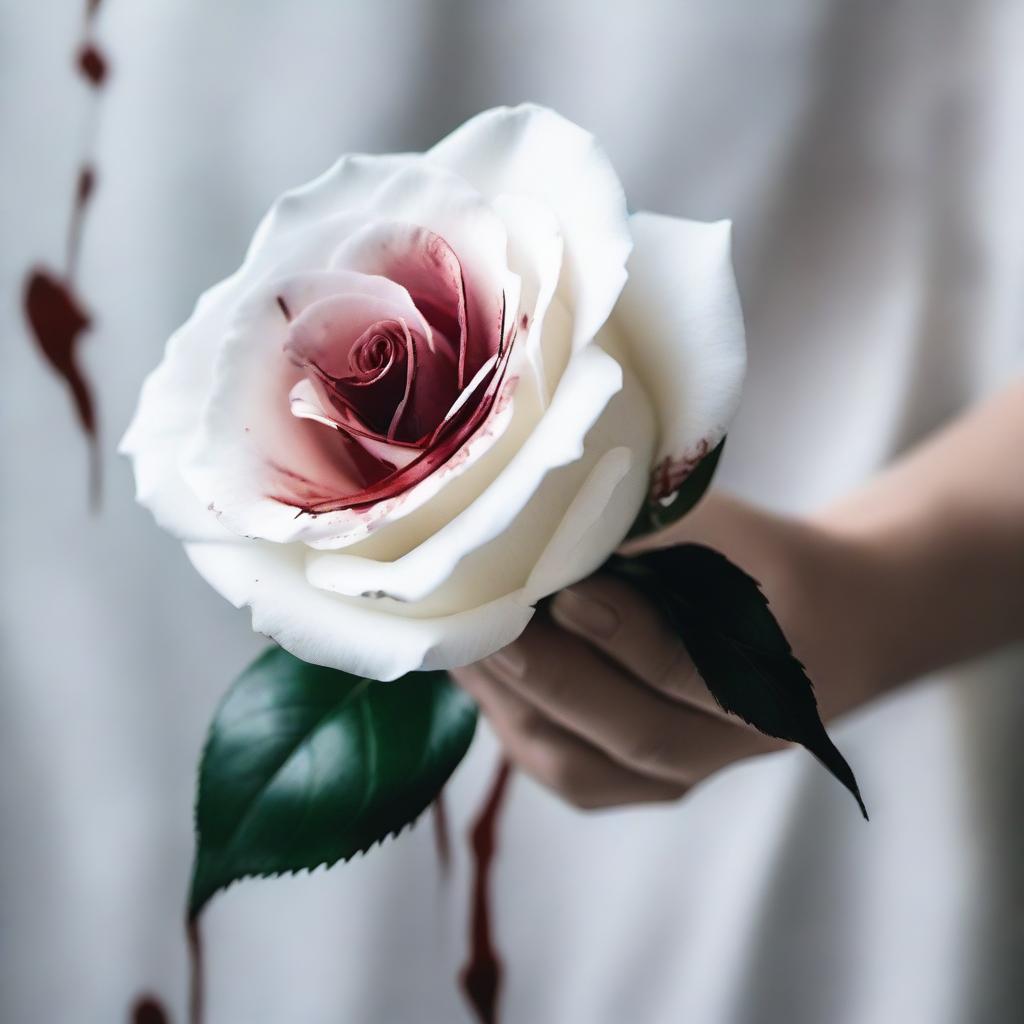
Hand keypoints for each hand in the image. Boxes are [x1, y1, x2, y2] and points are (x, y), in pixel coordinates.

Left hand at [454, 492, 882, 810]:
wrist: (822, 624)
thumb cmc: (762, 561)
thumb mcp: (728, 531)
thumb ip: (655, 536)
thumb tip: (552, 523)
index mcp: (777, 675)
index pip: (693, 670)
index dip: (626, 634)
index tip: (565, 589)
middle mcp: (732, 745)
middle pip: (629, 732)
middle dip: (545, 675)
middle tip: (478, 622)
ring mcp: (687, 775)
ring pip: (585, 766)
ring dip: (512, 705)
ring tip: (455, 646)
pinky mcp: (644, 784)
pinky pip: (569, 773)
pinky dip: (515, 726)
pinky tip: (477, 677)